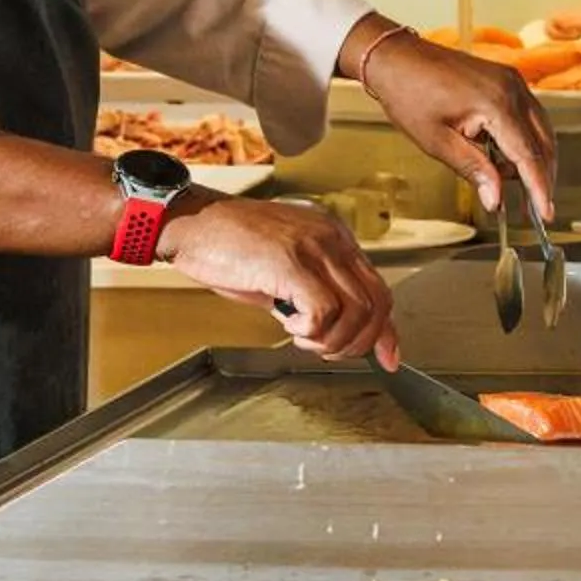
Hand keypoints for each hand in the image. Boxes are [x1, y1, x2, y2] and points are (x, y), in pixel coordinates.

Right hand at [162, 195, 400, 367]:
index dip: (385, 330)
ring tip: (302, 337)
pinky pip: (322, 310)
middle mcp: (333, 240)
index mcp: (335, 238)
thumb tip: (333, 329)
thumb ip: (313, 293)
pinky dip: (310, 330)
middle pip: (376, 303)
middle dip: (357, 342)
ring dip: (331, 340)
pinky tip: (288, 325)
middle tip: (326, 351)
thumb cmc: (229, 245)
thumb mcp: (284, 269)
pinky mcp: (289, 262)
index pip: (379, 289)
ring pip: (355, 311)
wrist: (192, 222)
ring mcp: (314, 248)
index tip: (387, 357)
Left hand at [354, 24, 558, 220]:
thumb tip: (495, 199)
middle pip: (543, 143)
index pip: (528, 155)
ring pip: (541, 130)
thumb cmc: (409, 95)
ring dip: (535, 161)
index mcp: (497, 104)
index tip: (545, 214)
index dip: (539, 188)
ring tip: (517, 189)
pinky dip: (526, 141)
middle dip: (541, 178)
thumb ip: (473, 169)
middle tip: (534, 210)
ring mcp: (513, 82)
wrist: (397, 57)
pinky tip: (509, 160)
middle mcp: (513, 89)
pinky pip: (529, 116)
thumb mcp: (437, 142)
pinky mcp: (508, 81)